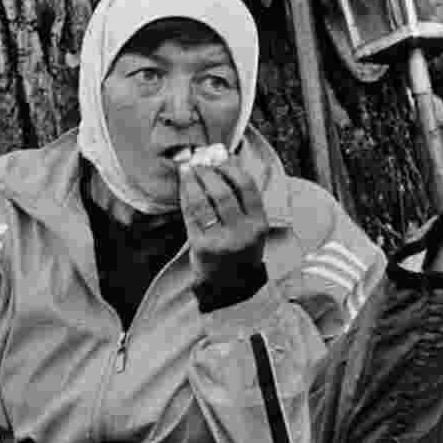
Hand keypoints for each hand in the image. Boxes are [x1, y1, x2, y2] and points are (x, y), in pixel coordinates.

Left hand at [179, 153, 267, 289]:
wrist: (231, 286)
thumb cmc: (241, 248)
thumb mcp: (252, 226)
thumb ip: (242, 198)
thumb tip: (226, 159)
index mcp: (259, 223)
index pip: (246, 186)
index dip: (231, 167)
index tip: (220, 156)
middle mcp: (242, 232)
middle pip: (223, 192)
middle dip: (208, 172)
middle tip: (198, 161)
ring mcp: (220, 241)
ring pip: (204, 203)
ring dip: (193, 181)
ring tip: (187, 169)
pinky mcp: (201, 247)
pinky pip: (191, 216)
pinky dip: (185, 198)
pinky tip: (183, 187)